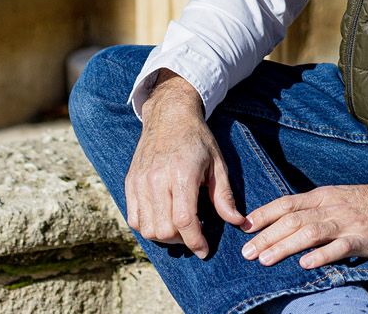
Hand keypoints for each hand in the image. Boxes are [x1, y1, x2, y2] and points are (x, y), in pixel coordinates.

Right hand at [125, 69, 244, 258]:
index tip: (204, 250)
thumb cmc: (197, 139)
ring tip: (179, 228)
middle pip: (163, 229)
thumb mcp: (217, 164)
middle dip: (182, 240)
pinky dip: (147, 227)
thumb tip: (237, 222)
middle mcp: (157, 179)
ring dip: (164, 237)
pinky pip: (134, 218)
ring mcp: (140, 181)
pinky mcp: (130, 182)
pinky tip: (162, 220)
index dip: (195, 241)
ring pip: (147, 228)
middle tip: (195, 235)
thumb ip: (224, 196)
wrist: (169, 116)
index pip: (184, 220)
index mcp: (182, 173)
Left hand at [240, 179, 367, 268]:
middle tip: (246, 253)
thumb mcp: (338, 200)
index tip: (243, 227)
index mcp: (322, 197)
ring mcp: (346, 222)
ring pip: (310, 232)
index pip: (287, 203)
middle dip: (267, 236)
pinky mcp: (363, 238)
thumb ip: (314, 210)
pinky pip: (339, 246)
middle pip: (292, 220)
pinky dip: (321, 255)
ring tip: (266, 259)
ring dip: (285, 246)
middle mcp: (330, 207)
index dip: (264, 214)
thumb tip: (285, 223)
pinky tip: (306, 264)